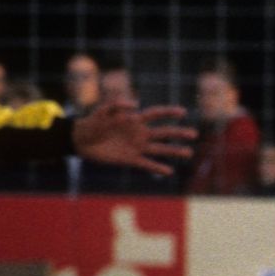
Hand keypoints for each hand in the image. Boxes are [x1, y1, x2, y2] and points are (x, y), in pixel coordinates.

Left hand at [71, 103, 195, 175]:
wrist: (80, 140)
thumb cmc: (92, 123)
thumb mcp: (102, 111)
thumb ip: (117, 105)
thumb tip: (136, 105)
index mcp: (135, 120)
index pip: (156, 114)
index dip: (169, 112)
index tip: (183, 112)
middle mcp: (139, 133)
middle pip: (164, 133)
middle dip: (179, 133)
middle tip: (194, 134)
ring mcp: (136, 147)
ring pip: (160, 149)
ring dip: (174, 151)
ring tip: (189, 153)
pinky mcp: (130, 159)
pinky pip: (147, 164)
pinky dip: (157, 168)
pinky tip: (169, 171)